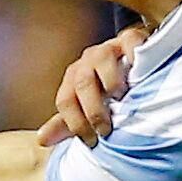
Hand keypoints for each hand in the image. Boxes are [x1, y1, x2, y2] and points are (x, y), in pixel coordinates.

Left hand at [37, 26, 146, 146]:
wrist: (131, 61)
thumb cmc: (107, 89)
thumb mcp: (86, 108)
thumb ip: (66, 124)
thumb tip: (41, 140)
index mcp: (74, 78)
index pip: (65, 101)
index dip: (75, 123)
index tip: (92, 142)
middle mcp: (87, 61)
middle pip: (83, 83)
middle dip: (93, 110)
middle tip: (106, 129)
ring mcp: (108, 48)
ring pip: (101, 59)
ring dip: (112, 83)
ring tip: (123, 99)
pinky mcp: (131, 39)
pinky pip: (129, 42)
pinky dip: (133, 54)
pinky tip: (140, 72)